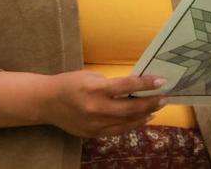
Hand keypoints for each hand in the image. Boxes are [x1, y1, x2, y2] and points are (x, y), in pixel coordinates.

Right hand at [43, 71, 166, 137]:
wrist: (46, 102)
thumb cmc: (70, 84)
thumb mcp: (90, 76)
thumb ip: (111, 83)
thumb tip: (135, 87)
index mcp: (95, 89)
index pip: (127, 86)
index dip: (146, 84)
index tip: (161, 81)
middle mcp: (96, 108)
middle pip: (131, 108)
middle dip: (150, 103)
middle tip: (164, 98)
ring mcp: (94, 124)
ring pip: (127, 122)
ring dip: (145, 116)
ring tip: (156, 109)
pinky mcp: (93, 133)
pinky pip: (118, 131)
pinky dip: (132, 125)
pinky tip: (141, 119)